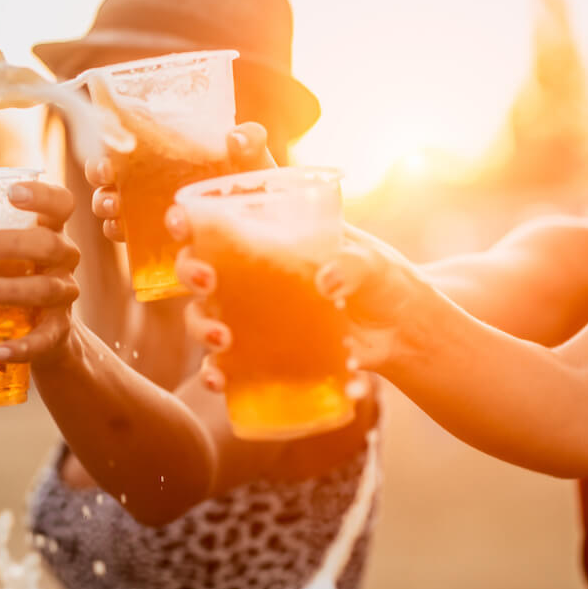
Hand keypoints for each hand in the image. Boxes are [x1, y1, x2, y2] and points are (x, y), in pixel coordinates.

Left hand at [0, 181, 80, 364]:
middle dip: (12, 243)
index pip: (60, 204)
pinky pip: (44, 338)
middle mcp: (63, 260)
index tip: (11, 193)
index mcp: (49, 231)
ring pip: (46, 289)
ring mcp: (63, 295)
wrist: (47, 334)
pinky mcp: (58, 331)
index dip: (41, 195)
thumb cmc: (11, 279)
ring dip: (10, 289)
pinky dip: (21, 347)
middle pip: (50, 244)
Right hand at [85, 122, 274, 241]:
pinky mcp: (156, 244)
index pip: (127, 147)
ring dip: (106, 209)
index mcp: (167, 157)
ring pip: (112, 209)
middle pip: (110, 178)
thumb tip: (235, 136)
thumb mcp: (255, 164)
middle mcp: (150, 184)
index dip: (109, 150)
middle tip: (109, 184)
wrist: (269, 233)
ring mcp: (150, 215)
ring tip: (117, 214)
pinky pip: (127, 240)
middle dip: (100, 180)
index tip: (107, 160)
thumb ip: (251, 143)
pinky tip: (124, 235)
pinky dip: (119, 234)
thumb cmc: (255, 191)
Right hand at [176, 225, 426, 389]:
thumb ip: (353, 264)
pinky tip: (219, 380)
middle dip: (188, 268)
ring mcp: (251, 313)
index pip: (225, 210)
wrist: (401, 334)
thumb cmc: (383, 282)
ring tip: (220, 337)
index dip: (196, 208)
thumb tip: (326, 283)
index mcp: (272, 234)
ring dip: (199, 324)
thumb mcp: (374, 263)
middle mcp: (250, 272)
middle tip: (205, 279)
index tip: (186, 212)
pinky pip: (223, 363)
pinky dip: (215, 372)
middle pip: (197, 263)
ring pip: (202, 313)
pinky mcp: (259, 352)